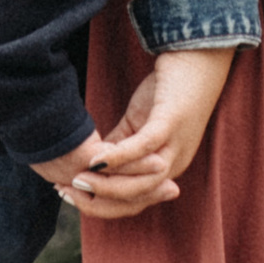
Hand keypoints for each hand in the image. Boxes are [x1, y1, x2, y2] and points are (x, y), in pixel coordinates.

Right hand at [51, 47, 237, 218]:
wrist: (198, 57)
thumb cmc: (166, 90)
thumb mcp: (137, 123)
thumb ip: (118, 145)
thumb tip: (91, 162)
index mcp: (164, 168)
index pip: (131, 203)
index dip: (98, 204)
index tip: (67, 194)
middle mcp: (173, 164)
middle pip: (134, 201)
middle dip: (97, 201)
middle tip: (65, 191)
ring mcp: (175, 145)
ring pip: (141, 183)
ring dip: (106, 186)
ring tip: (78, 179)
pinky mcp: (172, 122)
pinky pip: (145, 147)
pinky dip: (120, 157)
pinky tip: (97, 159)